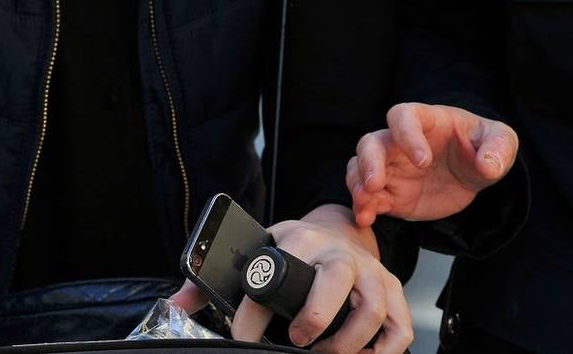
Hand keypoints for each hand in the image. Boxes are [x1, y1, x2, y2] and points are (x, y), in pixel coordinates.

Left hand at [169, 205, 410, 353]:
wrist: (338, 231)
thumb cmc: (293, 252)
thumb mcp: (257, 252)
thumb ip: (213, 281)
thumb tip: (173, 305)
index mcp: (301, 240)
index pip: (276, 272)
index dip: (254, 313)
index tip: (241, 338)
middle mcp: (341, 253)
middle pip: (339, 277)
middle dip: (317, 314)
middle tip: (299, 340)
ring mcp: (371, 271)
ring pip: (374, 306)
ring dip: (349, 342)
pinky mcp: (392, 290)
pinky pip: (399, 325)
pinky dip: (386, 349)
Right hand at [347, 103, 517, 227]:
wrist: (472, 175)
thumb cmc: (482, 146)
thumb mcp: (501, 141)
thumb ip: (498, 147)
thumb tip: (488, 165)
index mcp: (426, 121)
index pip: (403, 117)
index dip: (408, 135)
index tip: (424, 161)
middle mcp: (400, 142)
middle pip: (371, 142)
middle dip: (369, 161)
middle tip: (376, 183)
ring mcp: (392, 168)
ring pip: (360, 167)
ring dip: (358, 183)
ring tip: (365, 203)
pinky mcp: (390, 194)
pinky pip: (367, 197)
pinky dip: (362, 207)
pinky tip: (366, 219)